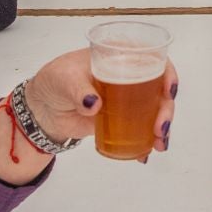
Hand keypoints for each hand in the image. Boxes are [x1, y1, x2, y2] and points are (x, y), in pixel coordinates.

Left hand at [21, 48, 177, 149]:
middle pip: (159, 89)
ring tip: (158, 144)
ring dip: (161, 128)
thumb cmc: (55, 81)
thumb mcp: (64, 78)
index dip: (167, 73)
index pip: (152, 59)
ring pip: (154, 111)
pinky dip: (145, 143)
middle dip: (166, 109)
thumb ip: (78, 89)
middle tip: (160, 127)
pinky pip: (139, 130)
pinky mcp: (121, 121)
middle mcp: (129, 76)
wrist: (43, 108)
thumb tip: (94, 103)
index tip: (168, 90)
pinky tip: (145, 155)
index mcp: (119, 56)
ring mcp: (127, 100)